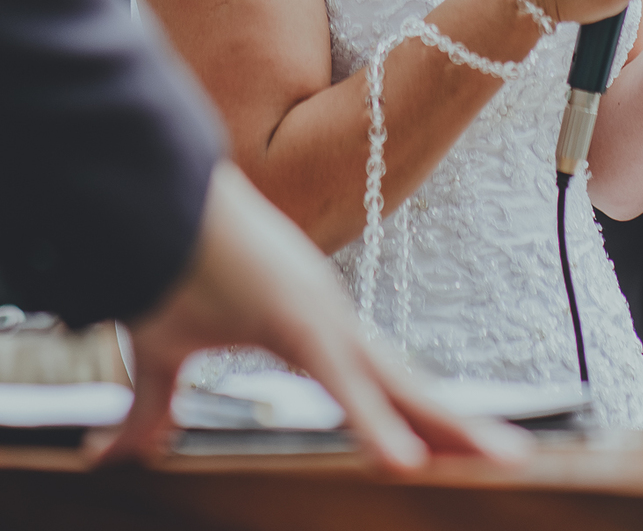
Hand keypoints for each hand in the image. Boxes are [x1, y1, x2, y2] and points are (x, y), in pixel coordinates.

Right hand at [99, 162, 527, 469]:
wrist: (147, 195)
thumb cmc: (163, 262)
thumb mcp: (160, 358)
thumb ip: (154, 410)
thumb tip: (117, 456)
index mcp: (309, 330)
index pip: (378, 384)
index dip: (419, 417)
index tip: (462, 448)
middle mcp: (327, 321)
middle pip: (404, 384)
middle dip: (455, 426)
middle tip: (513, 459)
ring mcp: (317, 316)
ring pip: (393, 384)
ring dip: (442, 426)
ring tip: (495, 460)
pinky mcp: (292, 318)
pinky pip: (340, 381)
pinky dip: (372, 421)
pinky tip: (405, 461)